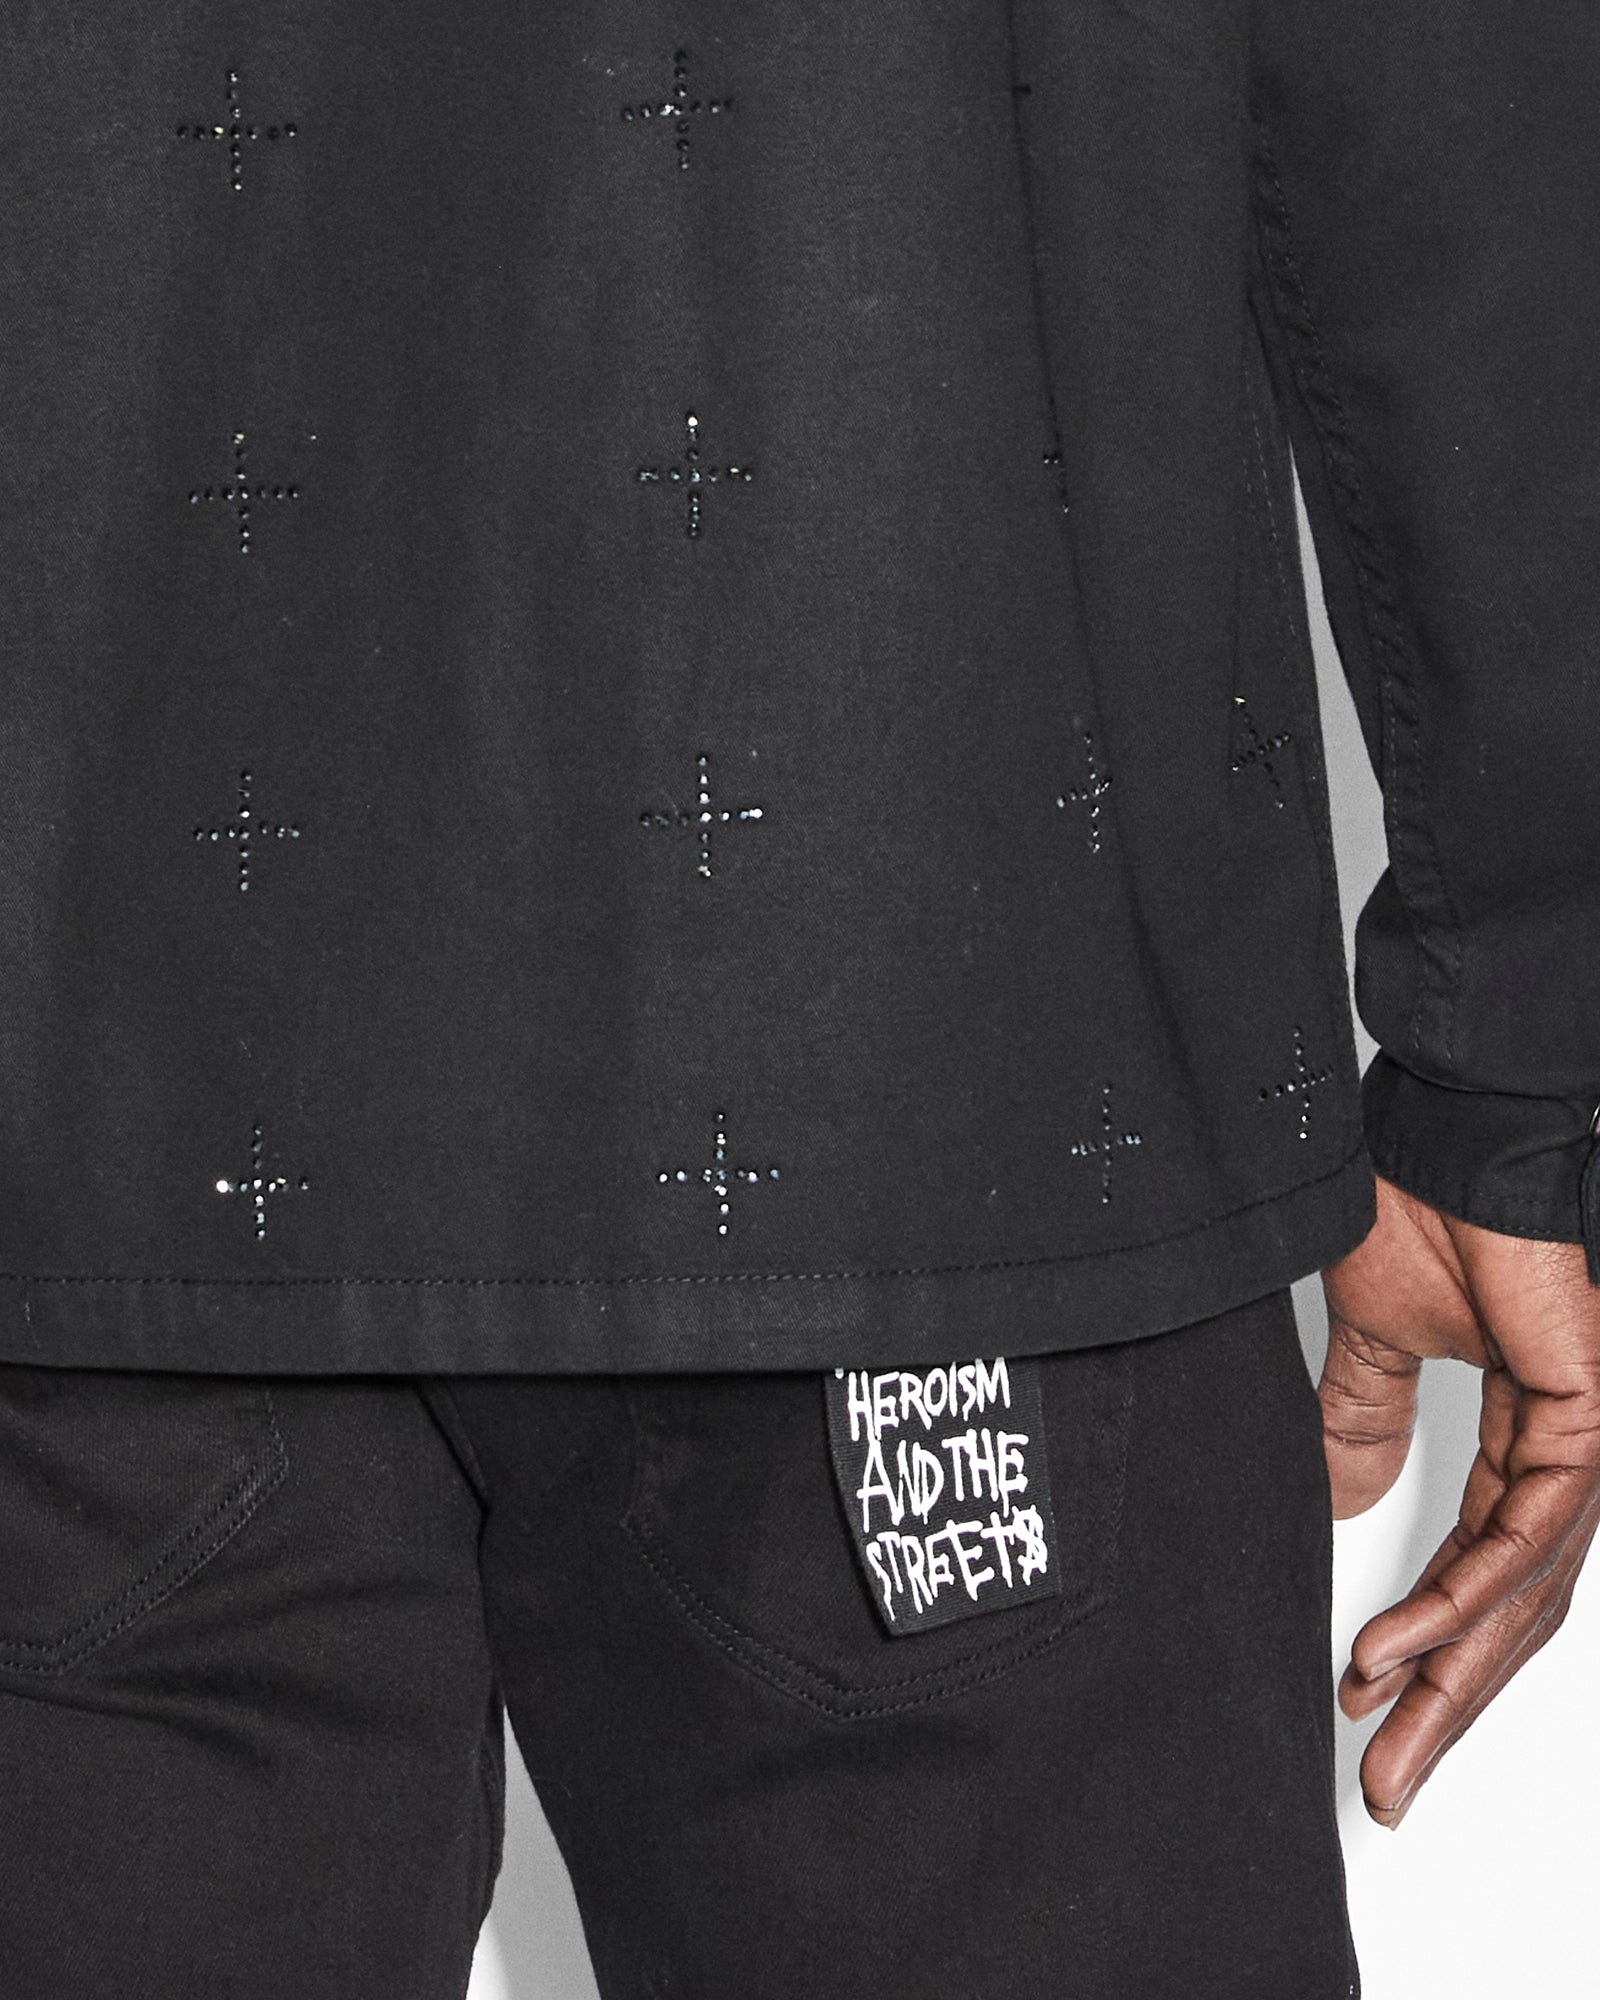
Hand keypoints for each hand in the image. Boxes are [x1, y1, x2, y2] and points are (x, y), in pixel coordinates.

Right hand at [1318, 1172, 1599, 1826]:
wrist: (1441, 1133)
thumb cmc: (1417, 1207)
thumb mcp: (1373, 1343)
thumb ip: (1364, 1420)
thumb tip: (1342, 1499)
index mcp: (1521, 1431)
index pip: (1482, 1569)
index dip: (1429, 1647)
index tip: (1370, 1708)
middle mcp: (1564, 1448)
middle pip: (1513, 1607)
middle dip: (1445, 1701)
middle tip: (1389, 1778)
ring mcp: (1586, 1435)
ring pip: (1528, 1591)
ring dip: (1448, 1669)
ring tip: (1382, 1720)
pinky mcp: (1589, 1415)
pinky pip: (1527, 1536)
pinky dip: (1461, 1598)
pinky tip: (1409, 1643)